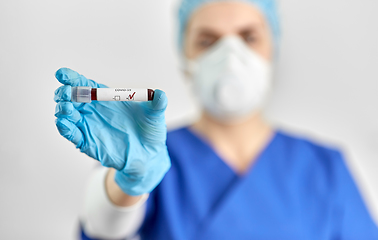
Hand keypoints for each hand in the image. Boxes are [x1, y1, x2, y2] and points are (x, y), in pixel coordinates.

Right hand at [54, 67, 170, 194]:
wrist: (149, 155)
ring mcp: (89, 126)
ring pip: (67, 115)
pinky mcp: (88, 142)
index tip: (62, 74)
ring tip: (67, 108)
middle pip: (71, 98)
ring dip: (62, 110)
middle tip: (65, 93)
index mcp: (106, 98)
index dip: (72, 78)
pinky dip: (65, 128)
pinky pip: (72, 134)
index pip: (85, 84)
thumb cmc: (150, 131)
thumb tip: (160, 94)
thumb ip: (157, 104)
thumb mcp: (155, 116)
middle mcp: (93, 110)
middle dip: (64, 93)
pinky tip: (64, 123)